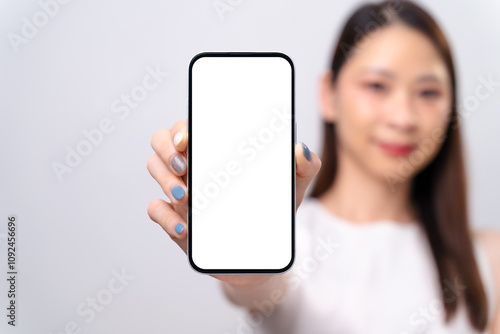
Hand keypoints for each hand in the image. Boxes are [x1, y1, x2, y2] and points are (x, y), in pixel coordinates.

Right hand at [146, 118, 320, 287]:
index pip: (189, 126)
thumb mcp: (291, 186)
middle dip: (166, 149)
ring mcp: (181, 191)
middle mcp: (193, 165)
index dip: (181, 127)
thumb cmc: (270, 211)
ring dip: (165, 179)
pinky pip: (156, 210)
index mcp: (215, 150)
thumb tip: (300, 149)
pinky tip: (185, 228)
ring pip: (154, 169)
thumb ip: (304, 166)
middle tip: (185, 164)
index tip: (188, 137)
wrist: (261, 252)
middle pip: (161, 142)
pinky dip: (166, 217)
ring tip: (186, 196)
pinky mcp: (176, 220)